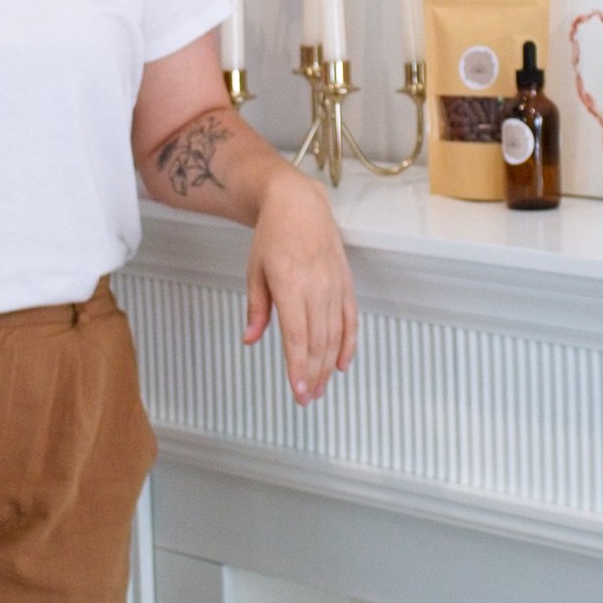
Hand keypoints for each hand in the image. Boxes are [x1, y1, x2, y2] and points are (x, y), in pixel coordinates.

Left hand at [243, 170, 356, 404]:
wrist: (299, 203)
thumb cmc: (272, 236)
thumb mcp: (255, 270)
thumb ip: (256, 308)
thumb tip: (251, 340)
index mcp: (290, 285)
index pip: (297, 336)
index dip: (298, 368)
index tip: (299, 393)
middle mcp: (316, 287)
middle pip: (318, 341)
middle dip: (314, 374)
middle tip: (308, 398)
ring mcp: (334, 284)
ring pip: (335, 334)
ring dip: (329, 364)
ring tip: (322, 388)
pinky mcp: (346, 282)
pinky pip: (350, 318)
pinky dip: (349, 343)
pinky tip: (343, 364)